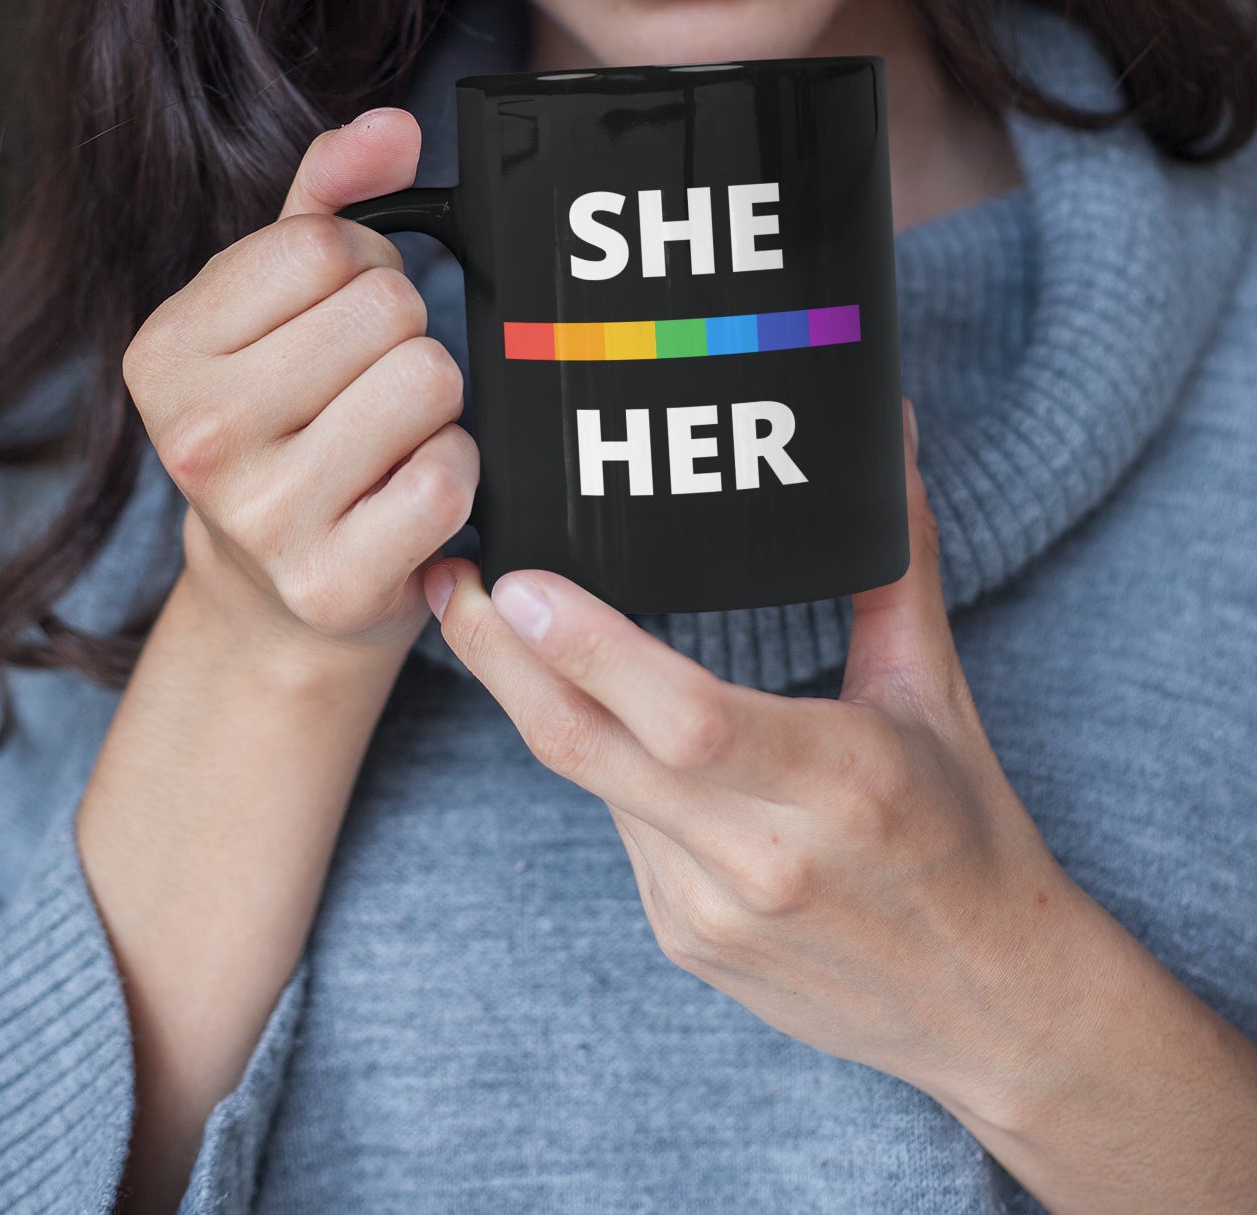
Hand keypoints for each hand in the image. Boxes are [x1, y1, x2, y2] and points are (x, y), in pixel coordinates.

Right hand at [122, 108, 477, 667]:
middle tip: (366, 386)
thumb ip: (329, 198)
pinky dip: (454, 474)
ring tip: (387, 438)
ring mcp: (262, 517)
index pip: (325, 244)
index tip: (340, 318)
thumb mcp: (276, 303)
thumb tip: (393, 126)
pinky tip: (404, 495)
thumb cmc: (284, 420)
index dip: (364, 266)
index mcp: (163, 351)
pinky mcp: (333, 582)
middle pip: (387, 309)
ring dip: (434, 404)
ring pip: (429, 380)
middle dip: (402, 335)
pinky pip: (450, 475)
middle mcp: (197, 436)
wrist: (273, 598)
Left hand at [422, 403, 1082, 1117]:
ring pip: (592, 785)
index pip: (688, 718)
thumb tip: (892, 429)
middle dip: (503, 662)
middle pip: (595, 752)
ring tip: (484, 616)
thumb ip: (896, 561)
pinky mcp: (685, 941)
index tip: (519, 584)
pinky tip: (577, 704)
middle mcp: (764, 856)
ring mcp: (712, 911)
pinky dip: (596, 760)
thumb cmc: (969, 835)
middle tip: (449, 578)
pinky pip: (618, 829)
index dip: (592, 653)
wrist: (992, 1014)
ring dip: (534, 701)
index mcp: (840, 782)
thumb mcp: (936, 695)